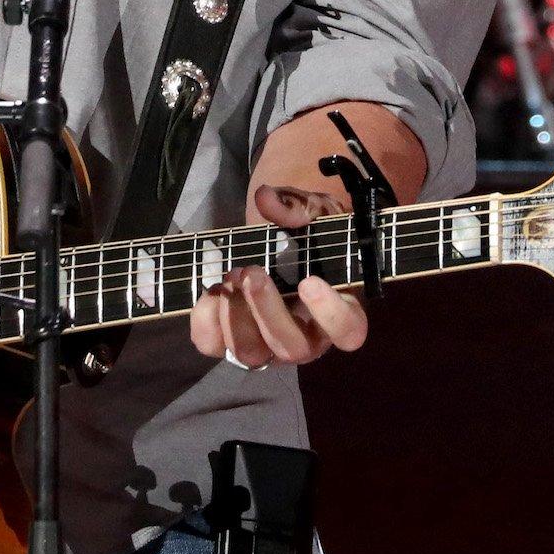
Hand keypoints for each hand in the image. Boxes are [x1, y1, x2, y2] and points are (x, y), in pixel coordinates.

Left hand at [188, 173, 370, 369]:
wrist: (280, 247)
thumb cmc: (309, 235)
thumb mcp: (313, 212)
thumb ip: (297, 206)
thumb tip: (267, 199)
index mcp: (339, 310)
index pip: (348, 331)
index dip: (331, 314)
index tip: (309, 281)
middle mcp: (307, 339)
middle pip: (292, 349)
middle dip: (267, 310)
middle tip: (252, 271)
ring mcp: (267, 346)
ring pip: (252, 354)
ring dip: (236, 315)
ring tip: (231, 276)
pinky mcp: (230, 342)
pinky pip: (213, 345)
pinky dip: (205, 321)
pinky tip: (209, 291)